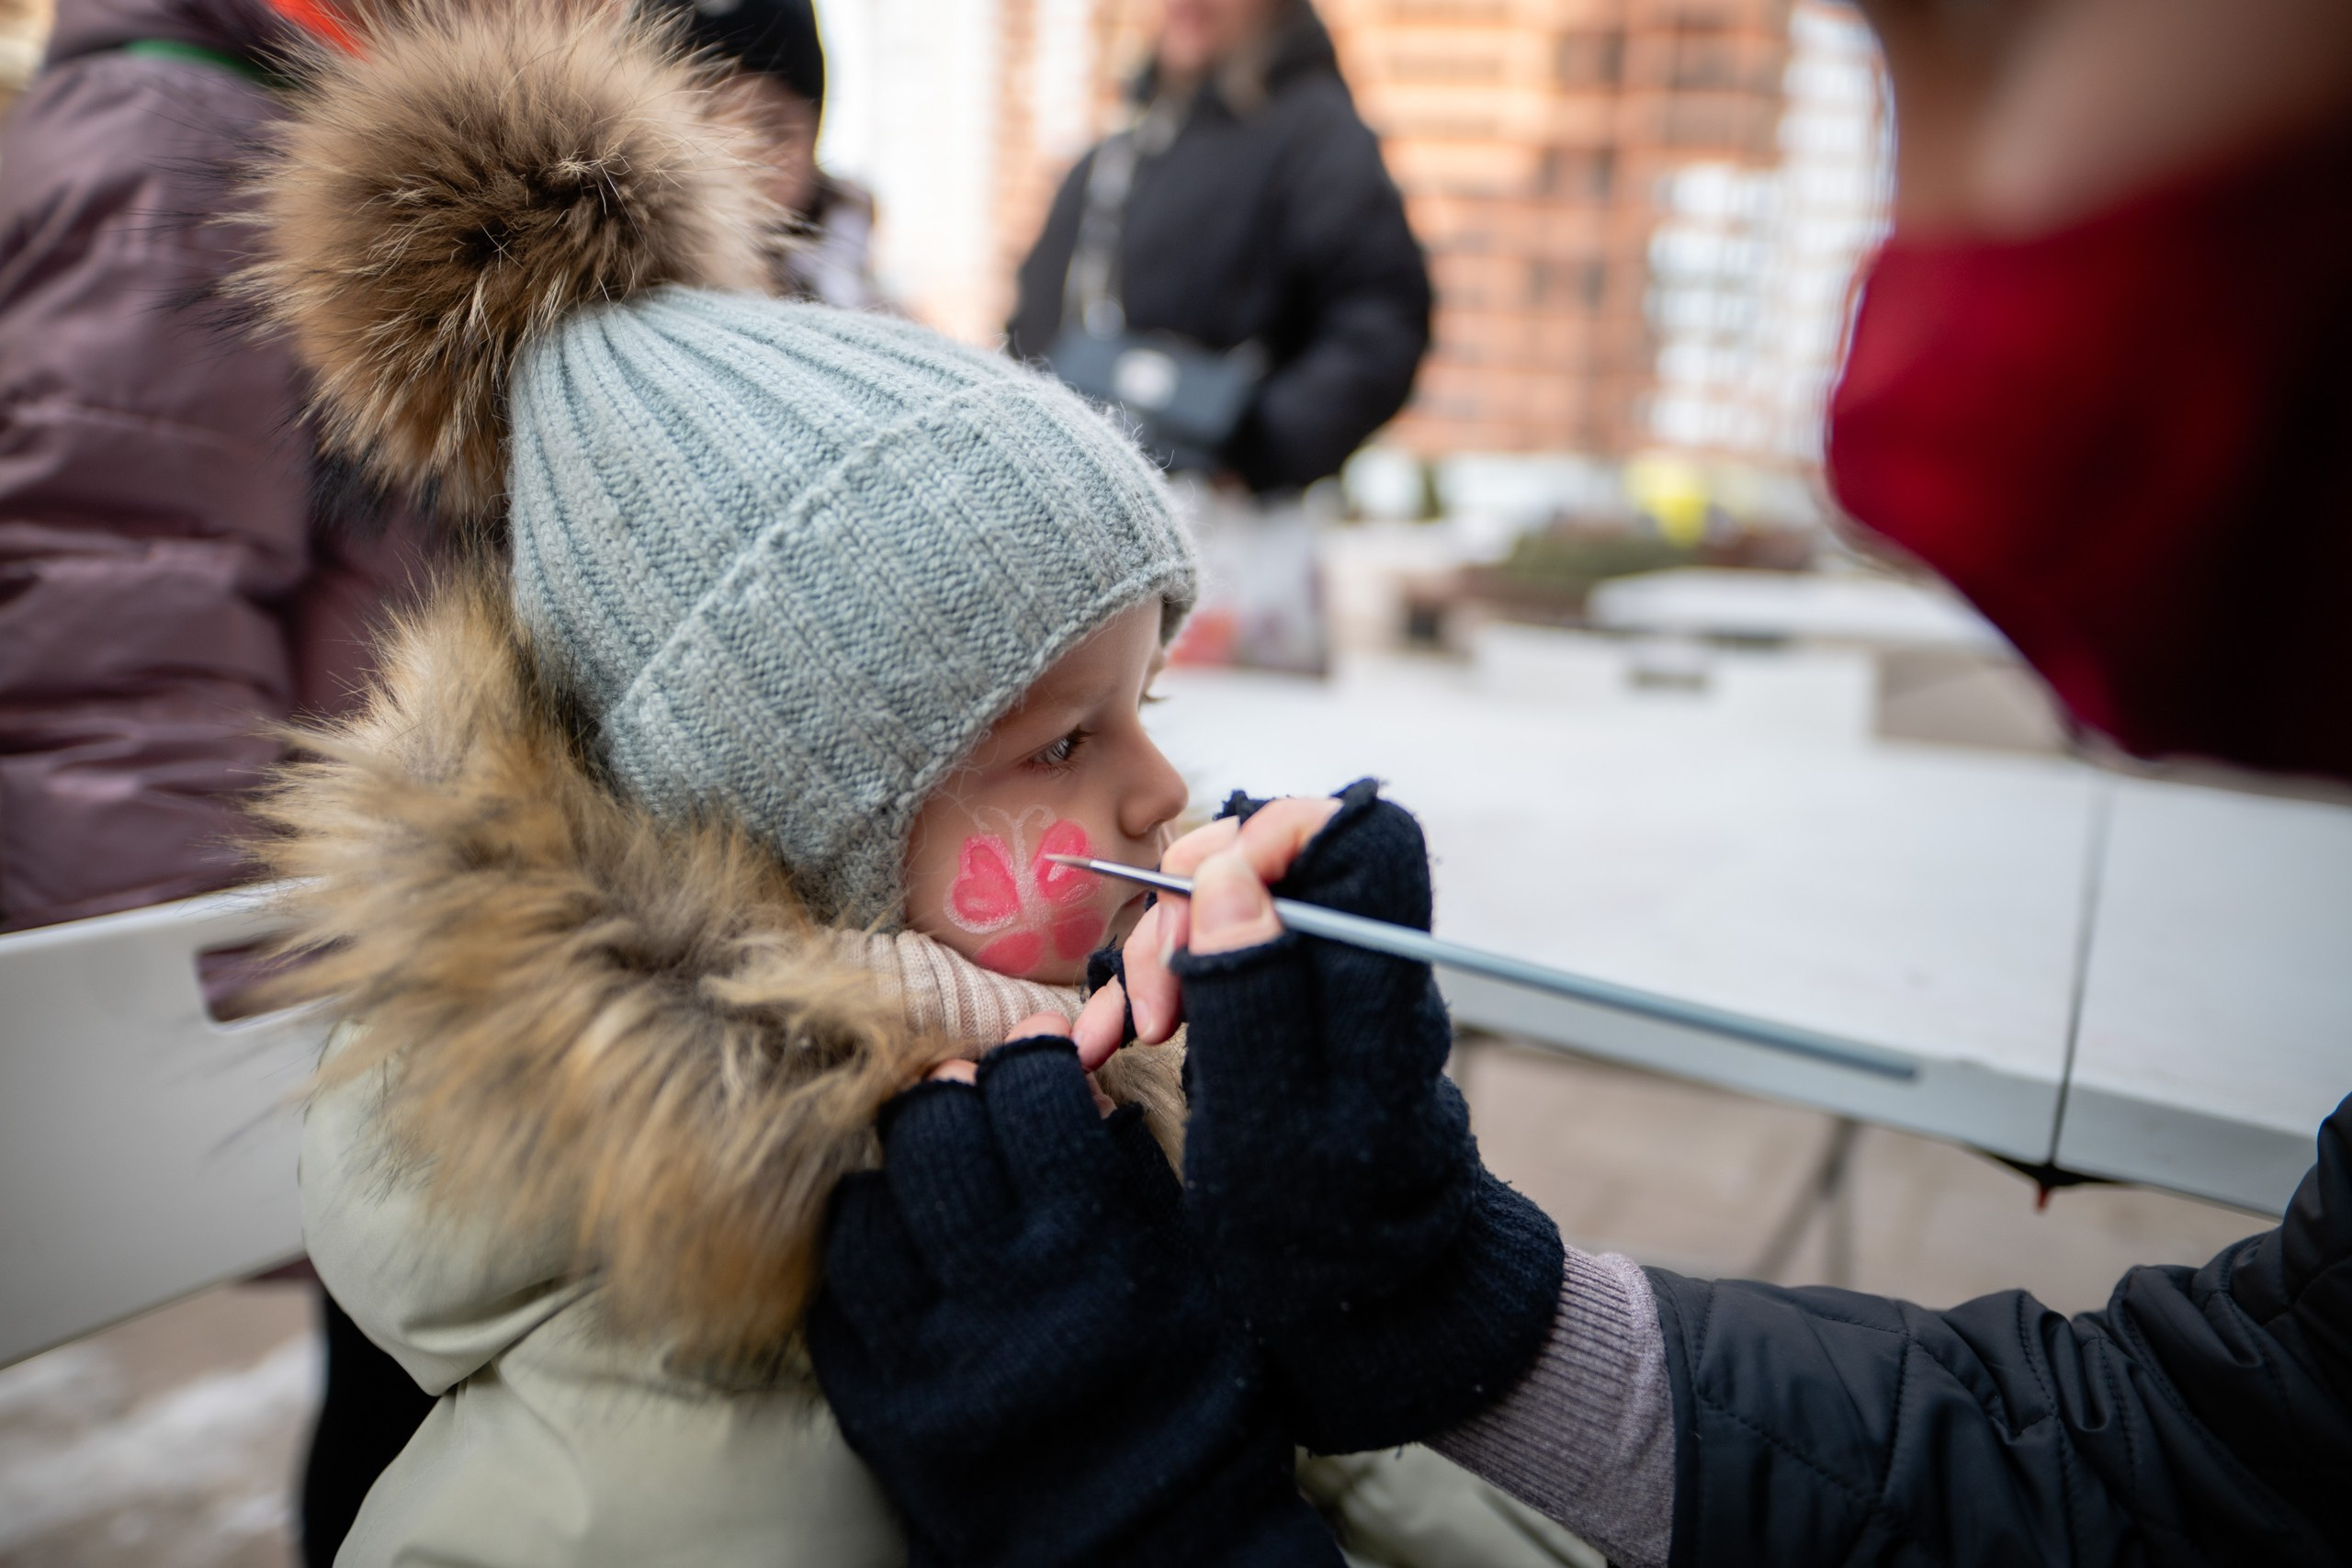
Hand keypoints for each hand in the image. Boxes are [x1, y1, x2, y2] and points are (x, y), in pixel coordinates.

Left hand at [808, 1037, 1340, 1567]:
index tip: (1034, 1066)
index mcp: (1097, 1245)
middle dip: (950, 1102)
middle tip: (967, 1109)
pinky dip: (864, 1262)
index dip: (1028, 1063)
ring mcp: (931, 1354)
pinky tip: (901, 1258)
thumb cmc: (1189, 1391)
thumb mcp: (1197, 1269)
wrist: (1146, 1548)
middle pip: (933, 1134)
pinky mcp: (881, 1409)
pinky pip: (836, 1299)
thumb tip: (1074, 1069)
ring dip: (896, 1179)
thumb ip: (1135, 1167)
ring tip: (930, 1185)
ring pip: (866, 1208)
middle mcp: (1005, 1292)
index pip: (1028, 1095)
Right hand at [1156, 779, 1564, 1452]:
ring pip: (1227, 907)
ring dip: (1154, 955)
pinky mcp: (1280, 1016)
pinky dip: (1152, 989)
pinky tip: (1110, 1043)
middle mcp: (1359, 969)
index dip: (1272, 834)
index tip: (1196, 899)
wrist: (1366, 1311)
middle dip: (1184, 908)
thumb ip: (1257, 994)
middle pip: (1270, 862)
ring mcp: (1319, 989)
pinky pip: (1211, 961)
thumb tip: (1236, 875)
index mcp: (1380, 983)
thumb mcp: (1273, 1130)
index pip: (1360, 836)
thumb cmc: (1322, 1240)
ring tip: (1123, 1036)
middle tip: (1152, 1006)